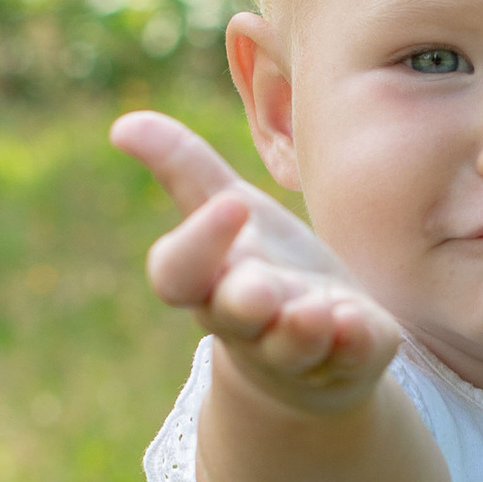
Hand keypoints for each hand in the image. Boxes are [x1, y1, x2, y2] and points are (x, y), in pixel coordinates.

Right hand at [111, 111, 402, 412]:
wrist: (308, 355)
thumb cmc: (257, 268)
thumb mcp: (224, 209)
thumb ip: (183, 168)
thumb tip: (123, 123)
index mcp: (211, 280)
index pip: (179, 274)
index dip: (199, 243)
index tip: (232, 203)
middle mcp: (249, 320)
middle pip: (233, 315)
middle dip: (246, 300)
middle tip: (260, 289)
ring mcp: (299, 347)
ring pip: (292, 344)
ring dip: (302, 328)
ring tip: (315, 309)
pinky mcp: (349, 358)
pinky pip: (351, 356)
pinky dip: (355, 342)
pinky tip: (359, 322)